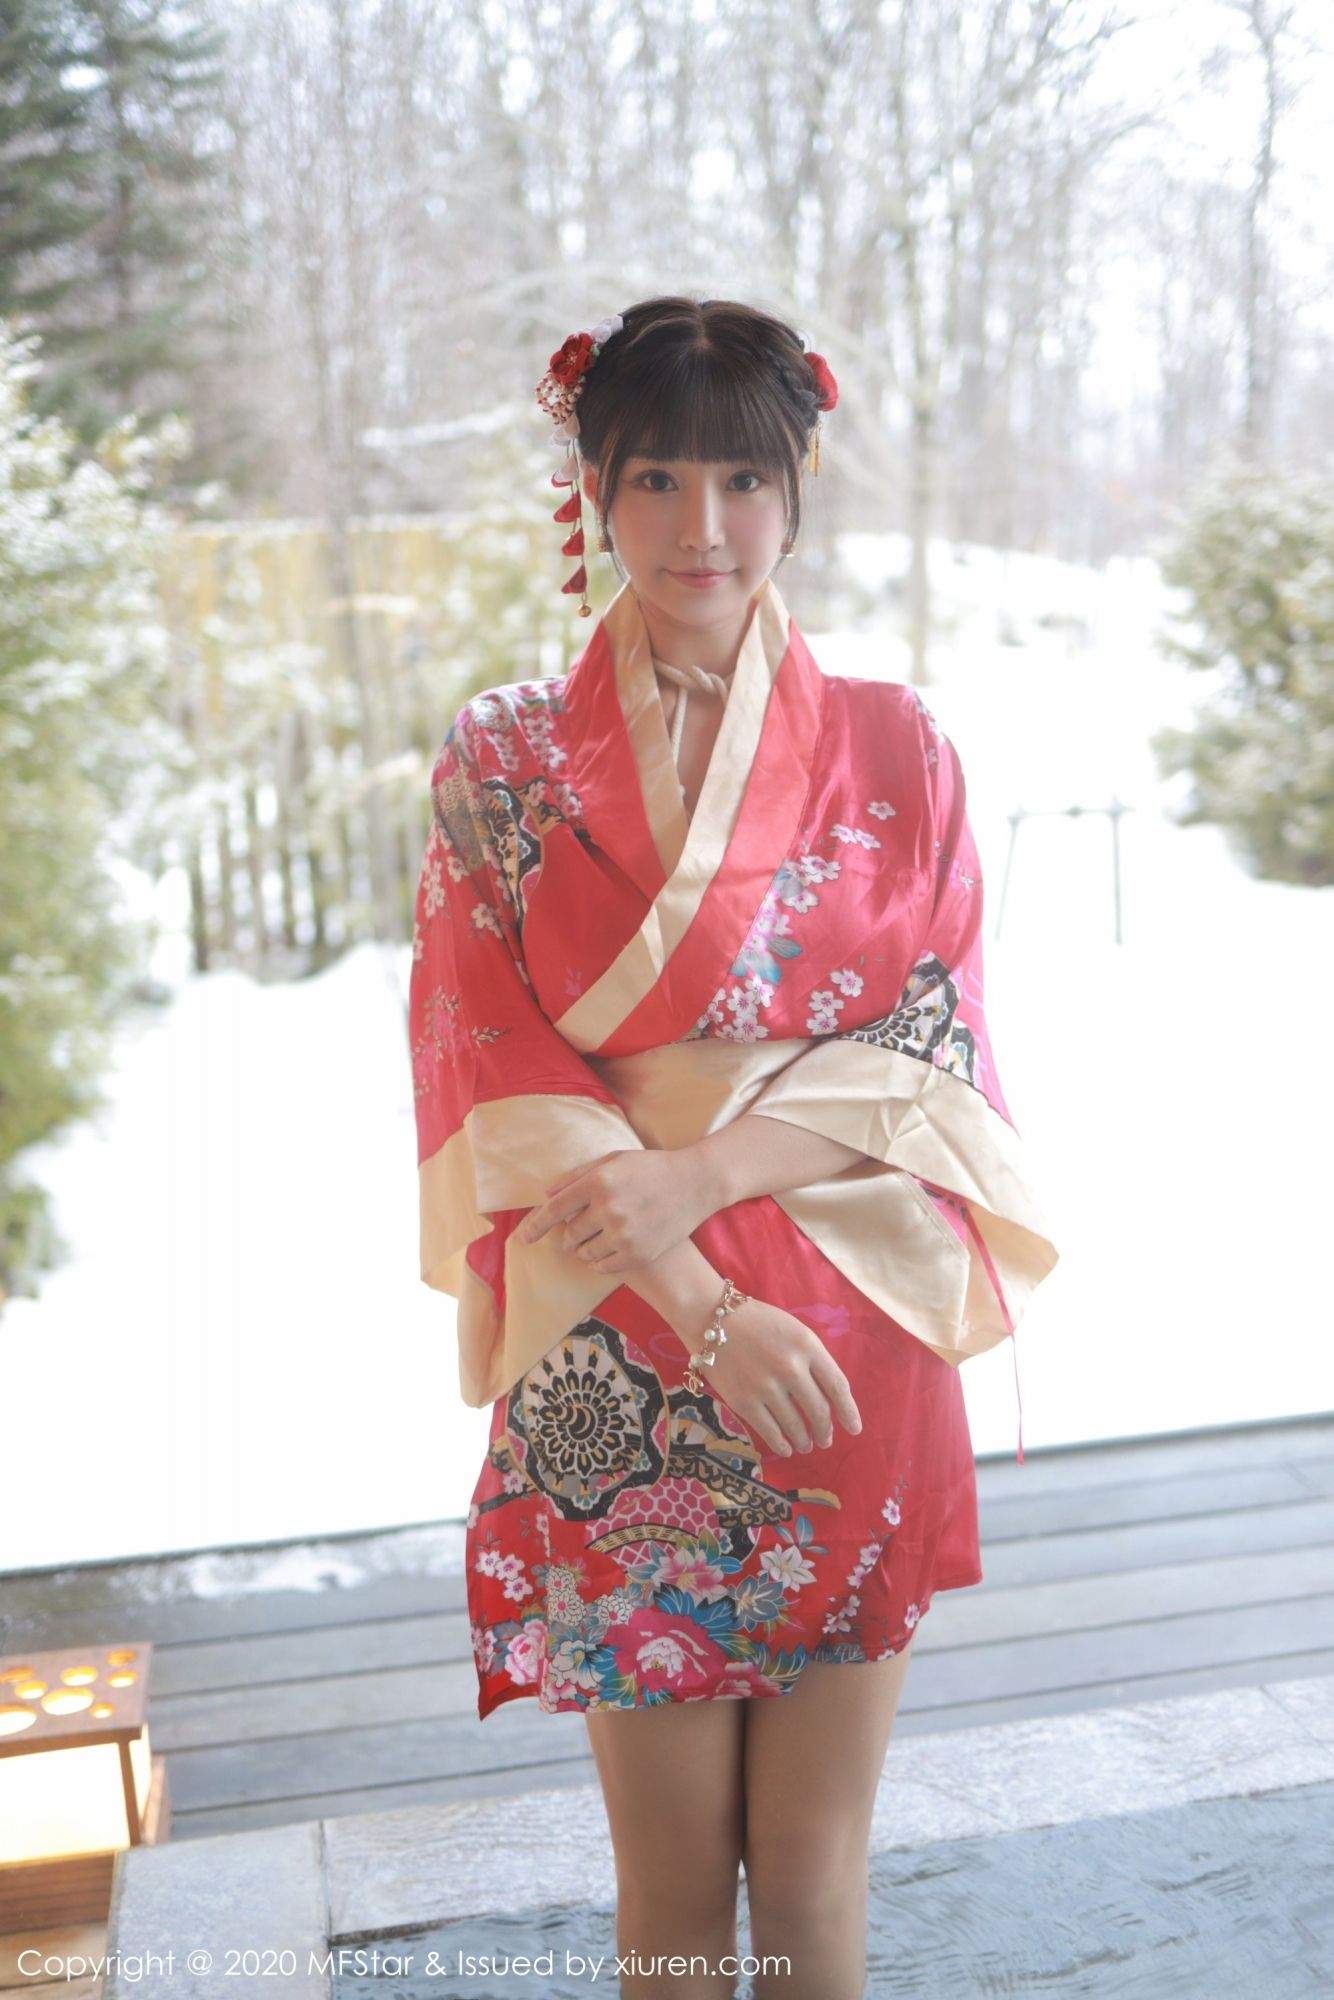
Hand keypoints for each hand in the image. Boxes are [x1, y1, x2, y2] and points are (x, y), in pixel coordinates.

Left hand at [512, 1147, 711, 1272]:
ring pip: (584, 1253)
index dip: (535, 1225)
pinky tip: (612, 1248)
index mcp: (598, 1182)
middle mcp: (608, 1208)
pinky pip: (603, 1267)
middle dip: (570, 1234)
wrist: (695, 1183)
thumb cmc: (651, 1168)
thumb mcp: (614, 1160)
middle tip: (584, 1227)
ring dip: (585, 1248)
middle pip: (568, 1235)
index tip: (523, 1238)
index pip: (555, 1209)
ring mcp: (624, 1234)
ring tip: (601, 1235)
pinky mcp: (638, 1254)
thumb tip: (547, 1194)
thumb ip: (578, 1176)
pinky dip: (601, 1261)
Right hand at [697, 1298, 862, 1457]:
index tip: (854, 1429)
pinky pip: (770, 1431)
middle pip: (818, 1410)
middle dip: (824, 1430)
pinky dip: (781, 1444)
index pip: (837, 1386)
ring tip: (806, 1445)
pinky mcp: (743, 1401)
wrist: (710, 1317)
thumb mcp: (794, 1331)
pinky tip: (786, 1447)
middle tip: (825, 1440)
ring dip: (804, 1440)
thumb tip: (828, 1399)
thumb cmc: (757, 1322)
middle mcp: (790, 1367)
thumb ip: (813, 1360)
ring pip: (795, 1425)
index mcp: (807, 1346)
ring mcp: (766, 1386)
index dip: (848, 1412)